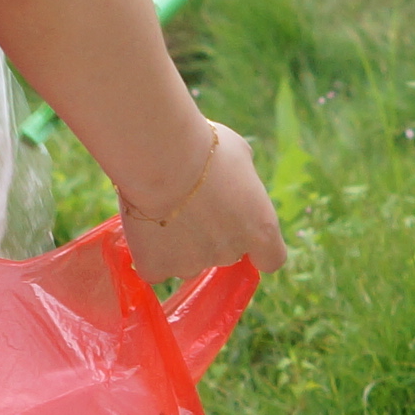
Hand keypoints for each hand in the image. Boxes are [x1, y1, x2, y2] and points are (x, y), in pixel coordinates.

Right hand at [120, 120, 285, 284]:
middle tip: (190, 204)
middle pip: (224, 254)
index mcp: (260, 228)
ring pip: (187, 262)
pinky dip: (150, 252)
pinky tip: (143, 225)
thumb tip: (237, 181)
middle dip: (210, 235)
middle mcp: (231, 252)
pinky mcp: (158, 267)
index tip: (241, 231)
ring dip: (180, 245)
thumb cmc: (202, 147)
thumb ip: (243, 178)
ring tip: (163, 211)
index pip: (271, 257)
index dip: (258, 249)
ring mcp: (193, 264)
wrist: (159, 156)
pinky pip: (155, 267)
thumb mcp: (239, 154)